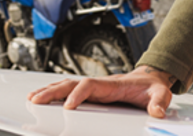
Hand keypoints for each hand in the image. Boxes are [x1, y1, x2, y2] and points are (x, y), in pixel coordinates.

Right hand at [26, 65, 175, 117]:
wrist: (151, 79)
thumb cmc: (152, 86)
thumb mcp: (160, 94)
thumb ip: (159, 102)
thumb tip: (158, 113)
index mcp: (112, 84)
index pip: (90, 85)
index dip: (78, 94)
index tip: (68, 106)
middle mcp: (99, 84)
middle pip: (71, 83)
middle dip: (53, 91)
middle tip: (36, 100)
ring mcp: (94, 88)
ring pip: (67, 86)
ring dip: (49, 91)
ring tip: (32, 99)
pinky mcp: (92, 94)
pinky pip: (69, 91)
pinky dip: (54, 93)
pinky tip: (42, 98)